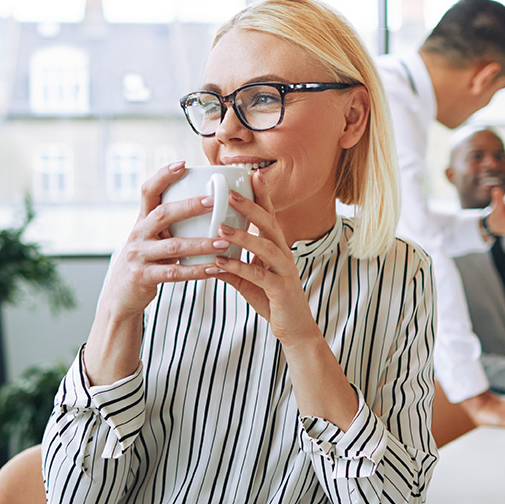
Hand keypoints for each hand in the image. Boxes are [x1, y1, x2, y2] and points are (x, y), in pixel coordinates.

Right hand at [96, 162, 235, 317]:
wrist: (119, 298)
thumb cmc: (145, 264)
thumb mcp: (151, 240)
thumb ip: (169, 225)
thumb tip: (203, 203)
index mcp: (141, 221)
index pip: (147, 191)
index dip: (163, 176)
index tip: (183, 164)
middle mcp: (137, 235)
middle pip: (162, 214)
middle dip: (189, 206)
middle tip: (214, 201)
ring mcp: (139, 256)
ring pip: (173, 246)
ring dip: (201, 243)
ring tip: (224, 241)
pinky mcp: (143, 278)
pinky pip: (174, 273)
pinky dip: (196, 271)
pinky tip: (214, 269)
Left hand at [207, 173, 319, 344]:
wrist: (294, 328)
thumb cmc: (272, 300)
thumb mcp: (249, 280)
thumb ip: (233, 266)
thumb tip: (210, 256)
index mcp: (277, 248)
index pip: (268, 216)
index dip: (260, 196)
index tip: (249, 175)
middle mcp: (284, 254)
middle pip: (269, 223)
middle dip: (250, 206)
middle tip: (229, 191)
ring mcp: (284, 271)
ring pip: (265, 246)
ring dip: (242, 235)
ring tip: (220, 226)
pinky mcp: (280, 289)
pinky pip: (258, 275)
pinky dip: (238, 266)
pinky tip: (220, 262)